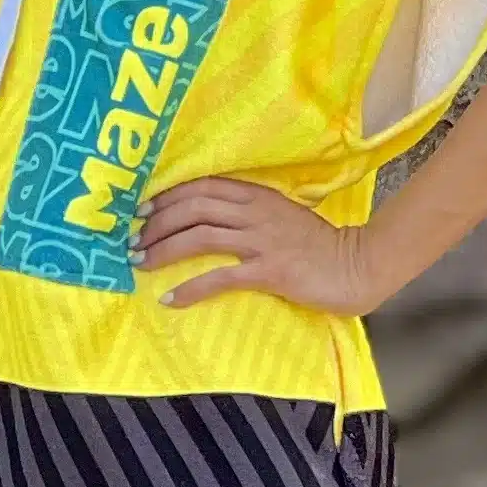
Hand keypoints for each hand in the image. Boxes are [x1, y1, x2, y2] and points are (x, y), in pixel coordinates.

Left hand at [130, 176, 377, 314]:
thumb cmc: (316, 243)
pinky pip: (221, 277)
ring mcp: (261, 240)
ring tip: (140, 263)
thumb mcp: (279, 214)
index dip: (168, 196)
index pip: (202, 186)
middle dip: (158, 222)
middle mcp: (254, 211)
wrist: (354, 265)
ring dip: (164, 248)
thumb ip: (248, 211)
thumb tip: (207, 217)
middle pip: (194, 207)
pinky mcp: (269, 270)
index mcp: (256, 195)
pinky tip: (170, 299)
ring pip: (200, 236)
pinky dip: (190, 288)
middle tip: (132, 239)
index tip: (142, 209)